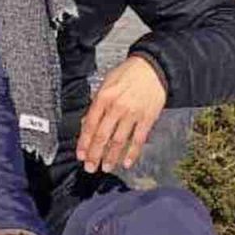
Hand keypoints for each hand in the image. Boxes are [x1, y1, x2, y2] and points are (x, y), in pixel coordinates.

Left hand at [77, 54, 166, 172]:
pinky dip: (132, 153)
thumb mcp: (106, 83)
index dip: (84, 143)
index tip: (81, 155)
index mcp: (104, 97)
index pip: (90, 125)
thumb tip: (87, 123)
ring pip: (119, 141)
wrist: (153, 67)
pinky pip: (138, 139)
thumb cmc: (129, 73)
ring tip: (106, 167)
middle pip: (103, 136)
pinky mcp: (148, 118)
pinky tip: (127, 162)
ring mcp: (133, 114)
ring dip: (111, 157)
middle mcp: (117, 107)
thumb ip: (96, 104)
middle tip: (90, 167)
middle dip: (95, 155)